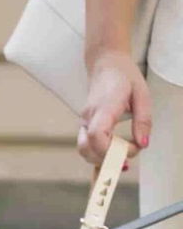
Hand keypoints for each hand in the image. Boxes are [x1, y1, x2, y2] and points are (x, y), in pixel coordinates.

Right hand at [79, 49, 150, 165]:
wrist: (106, 65)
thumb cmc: (124, 77)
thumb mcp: (142, 95)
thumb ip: (143, 120)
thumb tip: (143, 144)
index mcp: (104, 107)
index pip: (96, 136)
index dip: (112, 150)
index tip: (133, 148)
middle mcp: (88, 117)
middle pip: (87, 149)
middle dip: (108, 159)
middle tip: (129, 156)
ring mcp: (84, 123)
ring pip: (85, 151)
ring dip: (103, 160)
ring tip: (124, 156)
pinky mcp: (85, 127)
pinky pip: (87, 148)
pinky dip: (98, 159)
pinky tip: (112, 164)